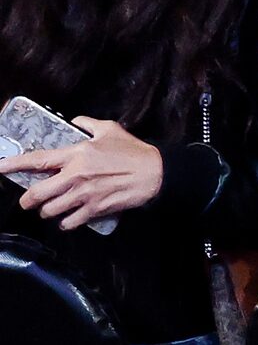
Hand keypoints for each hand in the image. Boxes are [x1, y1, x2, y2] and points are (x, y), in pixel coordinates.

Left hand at [12, 117, 162, 229]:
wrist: (155, 173)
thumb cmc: (133, 151)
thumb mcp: (111, 130)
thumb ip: (88, 124)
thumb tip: (76, 120)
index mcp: (77, 154)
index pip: (38, 160)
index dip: (15, 164)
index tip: (1, 167)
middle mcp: (75, 176)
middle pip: (36, 194)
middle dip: (28, 199)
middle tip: (30, 199)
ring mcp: (83, 195)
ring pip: (49, 211)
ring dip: (48, 210)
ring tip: (54, 207)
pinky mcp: (92, 210)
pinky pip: (67, 223)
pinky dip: (65, 222)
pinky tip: (70, 217)